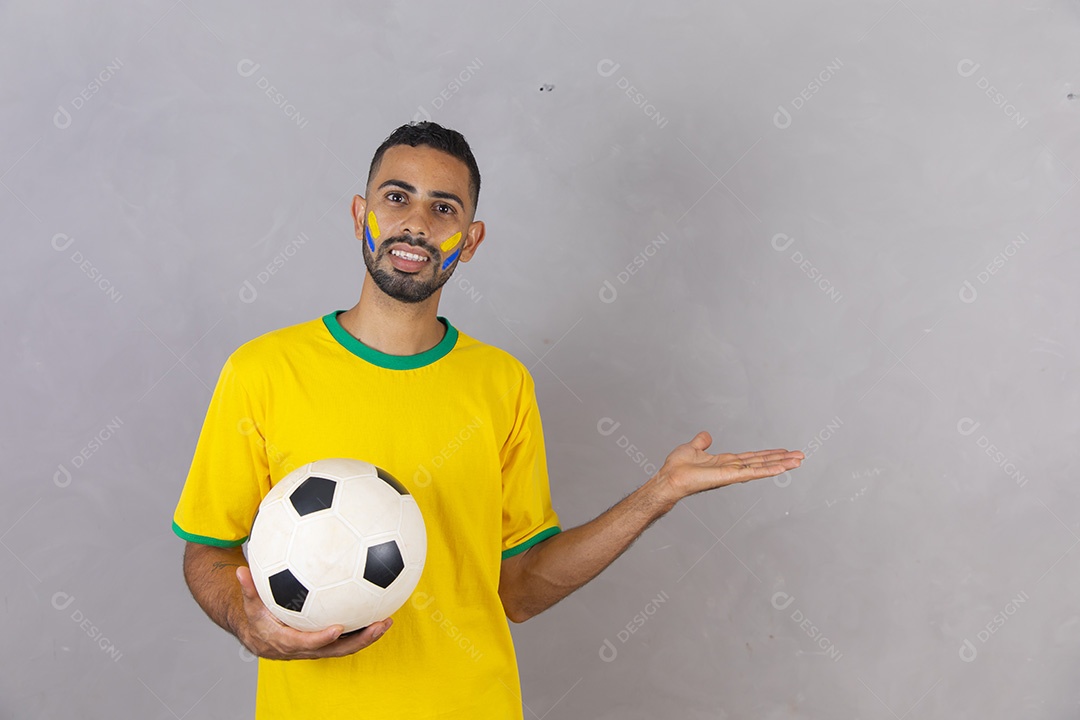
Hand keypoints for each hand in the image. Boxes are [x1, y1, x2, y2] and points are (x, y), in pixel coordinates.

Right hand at [234, 566, 391, 659]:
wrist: (259, 636)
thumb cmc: (257, 617)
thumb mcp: (251, 604)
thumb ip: (249, 588)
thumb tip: (241, 571)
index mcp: (288, 642)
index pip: (307, 643)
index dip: (322, 638)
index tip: (338, 628)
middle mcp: (306, 649)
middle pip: (336, 650)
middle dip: (359, 641)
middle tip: (380, 625)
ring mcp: (318, 648)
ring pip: (345, 648)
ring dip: (367, 636)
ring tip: (387, 621)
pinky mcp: (326, 644)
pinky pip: (347, 641)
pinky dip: (362, 631)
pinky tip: (378, 613)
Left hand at [657, 431, 803, 501]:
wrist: (669, 478)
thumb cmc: (677, 467)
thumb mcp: (691, 448)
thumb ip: (701, 442)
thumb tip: (706, 435)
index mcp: (726, 462)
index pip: (752, 457)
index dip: (768, 454)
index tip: (783, 451)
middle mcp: (732, 468)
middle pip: (762, 462)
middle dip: (781, 459)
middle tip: (800, 456)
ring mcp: (732, 473)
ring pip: (761, 467)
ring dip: (781, 464)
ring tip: (798, 461)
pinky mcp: (729, 477)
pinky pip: (752, 473)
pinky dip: (768, 470)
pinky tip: (782, 468)